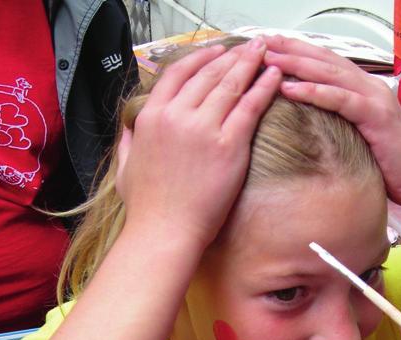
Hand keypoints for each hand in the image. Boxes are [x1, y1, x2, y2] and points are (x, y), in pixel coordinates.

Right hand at [116, 40, 281, 249]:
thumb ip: (128, 142)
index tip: (216, 52)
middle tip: (248, 47)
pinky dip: (264, 88)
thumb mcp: (125, 167)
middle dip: (231, 56)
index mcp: (151, 116)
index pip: (178, 73)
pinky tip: (275, 77)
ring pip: (231, 84)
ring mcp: (203, 129)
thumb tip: (129, 130)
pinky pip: (250, 107)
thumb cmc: (147, 207)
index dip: (201, 58)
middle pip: (209, 73)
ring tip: (264, 53)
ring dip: (249, 64)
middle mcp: (177, 115)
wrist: (164, 231)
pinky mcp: (229, 146)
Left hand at [262, 35, 400, 206]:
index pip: (325, 65)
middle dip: (290, 49)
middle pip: (324, 61)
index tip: (267, 48)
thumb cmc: (391, 168)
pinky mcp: (377, 117)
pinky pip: (342, 100)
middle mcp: (369, 87)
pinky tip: (291, 87)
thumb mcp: (358, 141)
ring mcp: (374, 99)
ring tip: (268, 58)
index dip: (296, 53)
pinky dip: (316, 92)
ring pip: (330, 74)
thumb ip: (338, 127)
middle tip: (261, 42)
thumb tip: (307, 129)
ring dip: (297, 64)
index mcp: (362, 91)